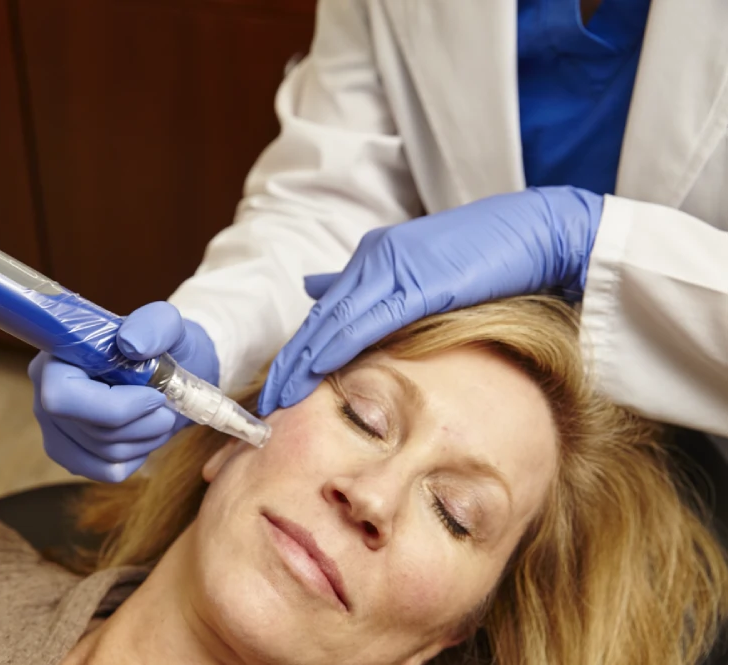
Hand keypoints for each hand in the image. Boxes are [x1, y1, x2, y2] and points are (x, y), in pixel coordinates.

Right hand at [30, 301, 218, 481]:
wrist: (169, 370)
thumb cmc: (163, 345)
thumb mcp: (167, 324)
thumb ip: (152, 325)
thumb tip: (130, 343)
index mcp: (56, 359)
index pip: (61, 397)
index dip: (114, 406)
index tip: (154, 396)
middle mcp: (44, 395)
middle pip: (92, 431)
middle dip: (144, 424)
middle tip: (168, 406)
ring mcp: (53, 429)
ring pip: (104, 454)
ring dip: (147, 438)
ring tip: (161, 415)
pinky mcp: (70, 454)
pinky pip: (106, 471)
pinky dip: (137, 456)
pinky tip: (145, 432)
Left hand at [258, 186, 602, 415]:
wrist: (541, 232)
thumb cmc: (490, 256)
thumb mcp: (422, 271)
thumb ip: (374, 285)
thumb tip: (318, 289)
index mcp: (376, 256)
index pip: (326, 314)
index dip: (298, 353)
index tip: (277, 387)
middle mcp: (375, 257)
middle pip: (319, 321)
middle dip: (289, 365)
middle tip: (262, 404)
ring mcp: (392, 267)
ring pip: (332, 324)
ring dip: (300, 365)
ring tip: (275, 400)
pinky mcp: (416, 282)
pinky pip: (363, 322)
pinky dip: (333, 349)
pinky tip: (312, 372)